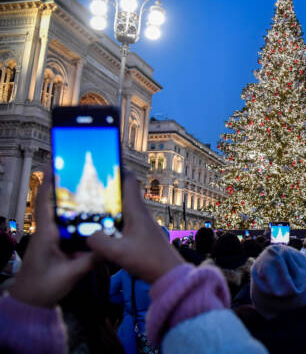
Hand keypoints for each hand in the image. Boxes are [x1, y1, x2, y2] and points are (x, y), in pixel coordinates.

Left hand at [8, 165, 95, 306]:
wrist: (29, 304)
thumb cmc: (43, 288)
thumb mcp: (70, 275)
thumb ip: (90, 260)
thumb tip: (112, 247)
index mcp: (46, 234)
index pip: (46, 203)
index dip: (50, 183)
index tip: (56, 165)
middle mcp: (46, 232)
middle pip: (54, 203)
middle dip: (64, 186)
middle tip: (79, 172)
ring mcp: (49, 239)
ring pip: (61, 215)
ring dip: (72, 202)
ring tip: (91, 189)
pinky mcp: (55, 246)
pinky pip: (67, 227)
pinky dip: (77, 218)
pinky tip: (92, 217)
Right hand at [88, 171, 182, 282]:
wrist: (169, 274)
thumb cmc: (149, 261)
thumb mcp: (119, 253)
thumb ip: (99, 242)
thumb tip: (86, 234)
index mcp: (137, 211)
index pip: (129, 181)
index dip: (118, 168)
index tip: (104, 160)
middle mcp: (140, 214)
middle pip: (123, 193)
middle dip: (107, 186)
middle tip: (87, 183)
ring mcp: (141, 224)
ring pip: (123, 207)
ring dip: (109, 204)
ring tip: (89, 204)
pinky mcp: (141, 234)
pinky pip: (124, 220)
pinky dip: (112, 219)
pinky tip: (101, 227)